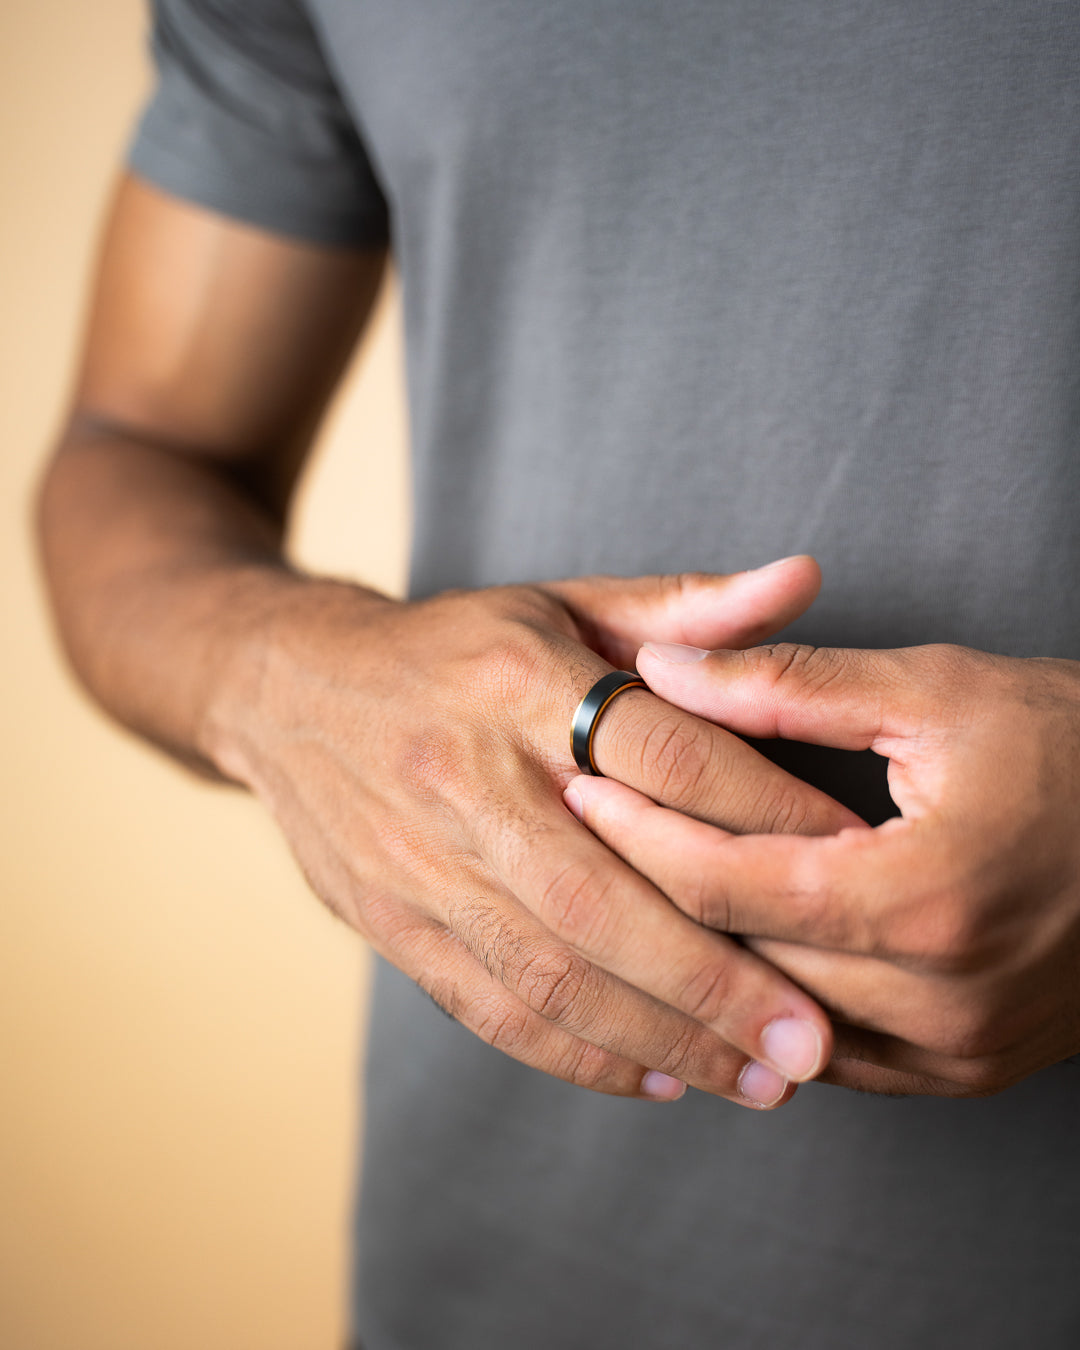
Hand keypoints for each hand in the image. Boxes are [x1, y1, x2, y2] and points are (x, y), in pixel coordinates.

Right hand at [205, 560, 860, 1106]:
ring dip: (664, 1038)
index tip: (851, 872)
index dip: (765, 815)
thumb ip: (682, 609)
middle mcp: (469, 778)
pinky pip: (492, 1007)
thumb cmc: (454, 649)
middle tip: (819, 1042)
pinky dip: (580, 1055)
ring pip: (552, 971)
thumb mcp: (558, 602)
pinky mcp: (393, 923)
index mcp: (521, 680)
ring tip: (764, 1081)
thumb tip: (805, 575)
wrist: (288, 693)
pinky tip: (661, 1079)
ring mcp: (422, 861)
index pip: (663, 755)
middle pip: (608, 894)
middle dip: (719, 979)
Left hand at [568, 640, 1079, 1096]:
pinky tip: (730, 945)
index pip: (725, 881)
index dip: (636, 831)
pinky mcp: (970, 1071)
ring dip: (704, 951)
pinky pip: (832, 1055)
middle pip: (735, 957)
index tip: (577, 785)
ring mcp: (958, 1051)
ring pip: (772, 1015)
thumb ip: (789, 685)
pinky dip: (772, 1000)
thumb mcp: (936, 694)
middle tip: (583, 832)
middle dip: (650, 892)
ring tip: (637, 882)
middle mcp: (939, 999)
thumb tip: (667, 668)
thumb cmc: (1078, 747)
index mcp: (923, 897)